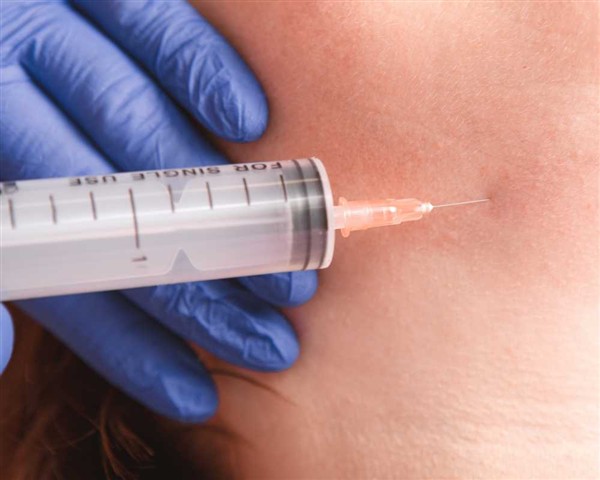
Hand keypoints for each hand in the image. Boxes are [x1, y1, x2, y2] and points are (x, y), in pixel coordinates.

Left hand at [0, 0, 316, 419]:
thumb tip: (1, 352)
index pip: (58, 281)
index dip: (124, 344)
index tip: (193, 392)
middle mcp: (6, 102)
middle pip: (115, 216)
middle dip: (198, 290)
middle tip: (270, 341)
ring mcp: (52, 34)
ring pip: (140, 132)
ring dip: (221, 204)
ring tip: (286, 266)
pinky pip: (154, 27)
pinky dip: (202, 73)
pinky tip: (248, 123)